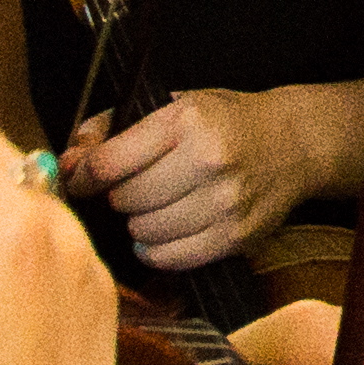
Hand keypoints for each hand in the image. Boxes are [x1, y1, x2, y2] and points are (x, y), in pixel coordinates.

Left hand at [66, 86, 332, 270]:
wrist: (295, 144)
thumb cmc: (227, 123)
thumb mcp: (175, 106)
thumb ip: (115, 128)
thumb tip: (68, 161)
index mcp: (189, 121)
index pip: (109, 163)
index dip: (84, 174)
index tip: (82, 177)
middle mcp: (208, 161)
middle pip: (124, 199)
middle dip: (119, 195)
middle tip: (133, 186)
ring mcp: (224, 203)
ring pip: (143, 231)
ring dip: (140, 222)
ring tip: (156, 205)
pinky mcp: (234, 236)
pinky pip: (170, 258)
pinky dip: (158, 248)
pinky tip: (167, 228)